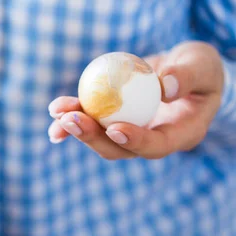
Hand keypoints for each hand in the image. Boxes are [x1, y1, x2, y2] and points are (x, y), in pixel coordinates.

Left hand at [47, 41, 223, 159]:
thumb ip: (187, 76)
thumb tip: (164, 88)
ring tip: (58, 113)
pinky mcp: (113, 123)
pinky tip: (55, 113)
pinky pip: (91, 123)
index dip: (135, 141)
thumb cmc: (198, 67)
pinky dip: (71, 118)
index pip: (157, 146)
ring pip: (100, 138)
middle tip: (73, 120)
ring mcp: (130, 134)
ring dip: (76, 128)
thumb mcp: (201, 65)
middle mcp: (151, 141)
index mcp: (180, 135)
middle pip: (119, 149)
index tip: (115, 129)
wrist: (182, 70)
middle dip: (93, 138)